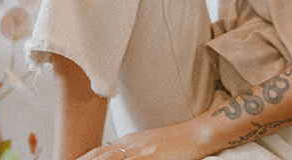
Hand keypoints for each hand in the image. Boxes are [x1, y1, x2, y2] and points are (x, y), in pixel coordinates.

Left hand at [76, 121, 208, 159]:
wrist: (196, 134)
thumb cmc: (173, 143)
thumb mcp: (146, 145)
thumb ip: (127, 151)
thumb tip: (109, 153)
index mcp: (126, 142)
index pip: (96, 154)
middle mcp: (129, 145)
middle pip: (97, 156)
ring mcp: (139, 151)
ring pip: (109, 159)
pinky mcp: (151, 157)